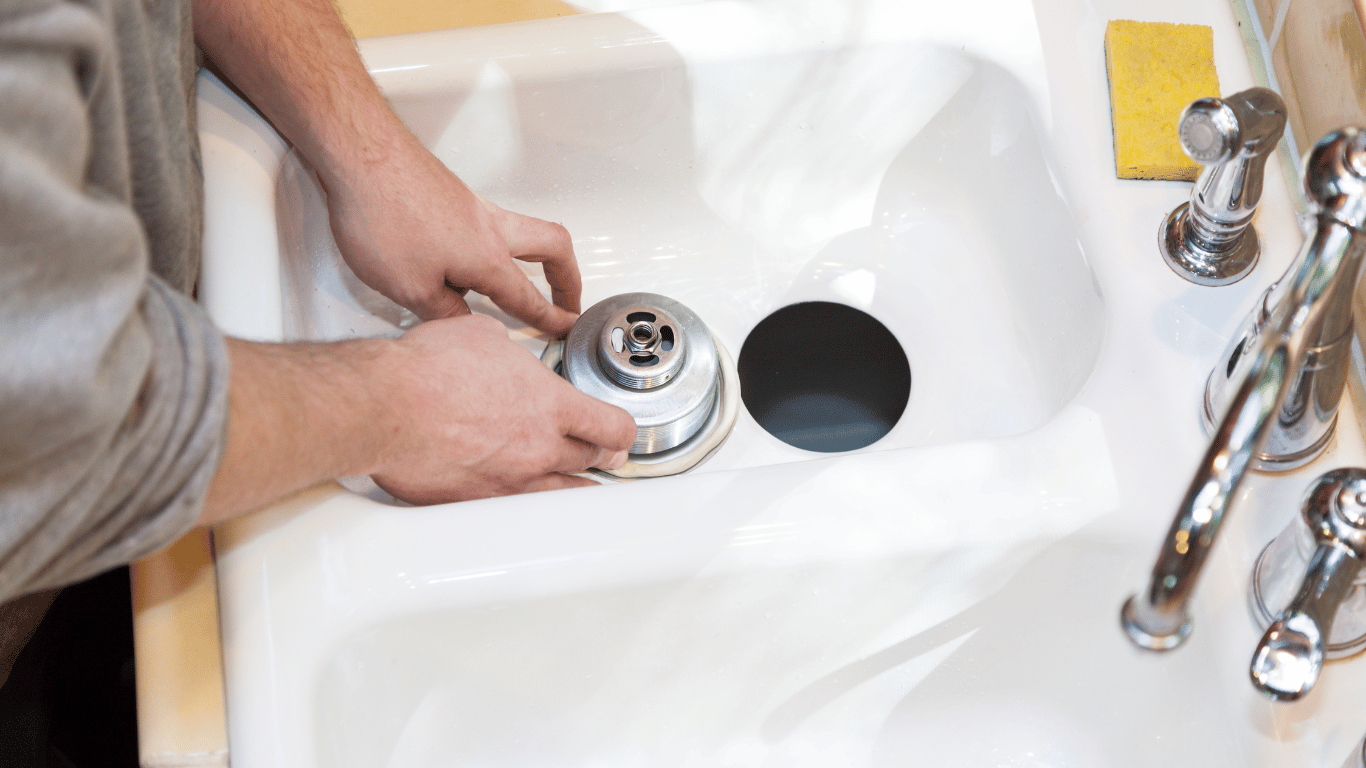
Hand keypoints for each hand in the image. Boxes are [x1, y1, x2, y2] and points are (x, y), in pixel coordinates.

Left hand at [322, 135, 581, 336]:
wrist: (359, 154)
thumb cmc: (382, 214)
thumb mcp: (409, 287)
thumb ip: (443, 312)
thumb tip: (463, 324)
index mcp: (487, 258)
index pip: (528, 297)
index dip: (550, 319)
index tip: (565, 329)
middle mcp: (490, 227)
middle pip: (554, 247)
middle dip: (568, 277)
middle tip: (570, 298)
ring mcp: (474, 206)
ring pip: (526, 229)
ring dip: (538, 256)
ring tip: (532, 277)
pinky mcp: (454, 195)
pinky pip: (492, 222)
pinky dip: (500, 243)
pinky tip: (471, 259)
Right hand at [369, 315, 636, 503]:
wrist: (388, 406)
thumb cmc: (427, 368)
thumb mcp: (484, 337)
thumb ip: (509, 353)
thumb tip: (504, 355)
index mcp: (551, 404)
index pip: (613, 426)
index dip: (623, 430)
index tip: (620, 430)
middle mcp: (539, 448)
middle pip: (594, 460)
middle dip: (602, 455)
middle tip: (604, 452)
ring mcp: (511, 481)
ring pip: (563, 493)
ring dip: (573, 484)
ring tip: (577, 481)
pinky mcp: (478, 503)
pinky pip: (517, 510)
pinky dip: (526, 503)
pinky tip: (524, 498)